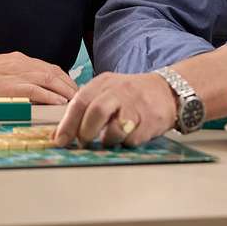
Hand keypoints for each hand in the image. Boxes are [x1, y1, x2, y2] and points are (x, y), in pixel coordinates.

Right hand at [0, 51, 78, 104]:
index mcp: (19, 60)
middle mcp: (22, 64)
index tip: (72, 89)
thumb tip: (33, 87)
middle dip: (70, 86)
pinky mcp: (11, 87)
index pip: (49, 67)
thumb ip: (17, 75)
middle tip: (81, 97)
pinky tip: (60, 103)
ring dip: (65, 91)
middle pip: (54, 73)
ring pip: (50, 80)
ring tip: (76, 102)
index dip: (64, 79)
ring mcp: (17, 74)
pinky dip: (51, 96)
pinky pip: (36, 91)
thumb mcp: (1, 69)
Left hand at [53, 71, 176, 146]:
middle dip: (86, 132)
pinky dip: (125, 143)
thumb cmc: (131, 95)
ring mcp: (136, 106)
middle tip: (83, 142)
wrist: (167, 92)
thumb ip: (86, 108)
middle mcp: (119, 91)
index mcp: (104, 82)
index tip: (59, 140)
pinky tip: (128, 136)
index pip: (80, 101)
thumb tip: (61, 133)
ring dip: (107, 140)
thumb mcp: (107, 91)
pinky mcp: (150, 121)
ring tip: (109, 139)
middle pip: (96, 112)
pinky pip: (131, 140)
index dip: (68, 123)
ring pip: (114, 129)